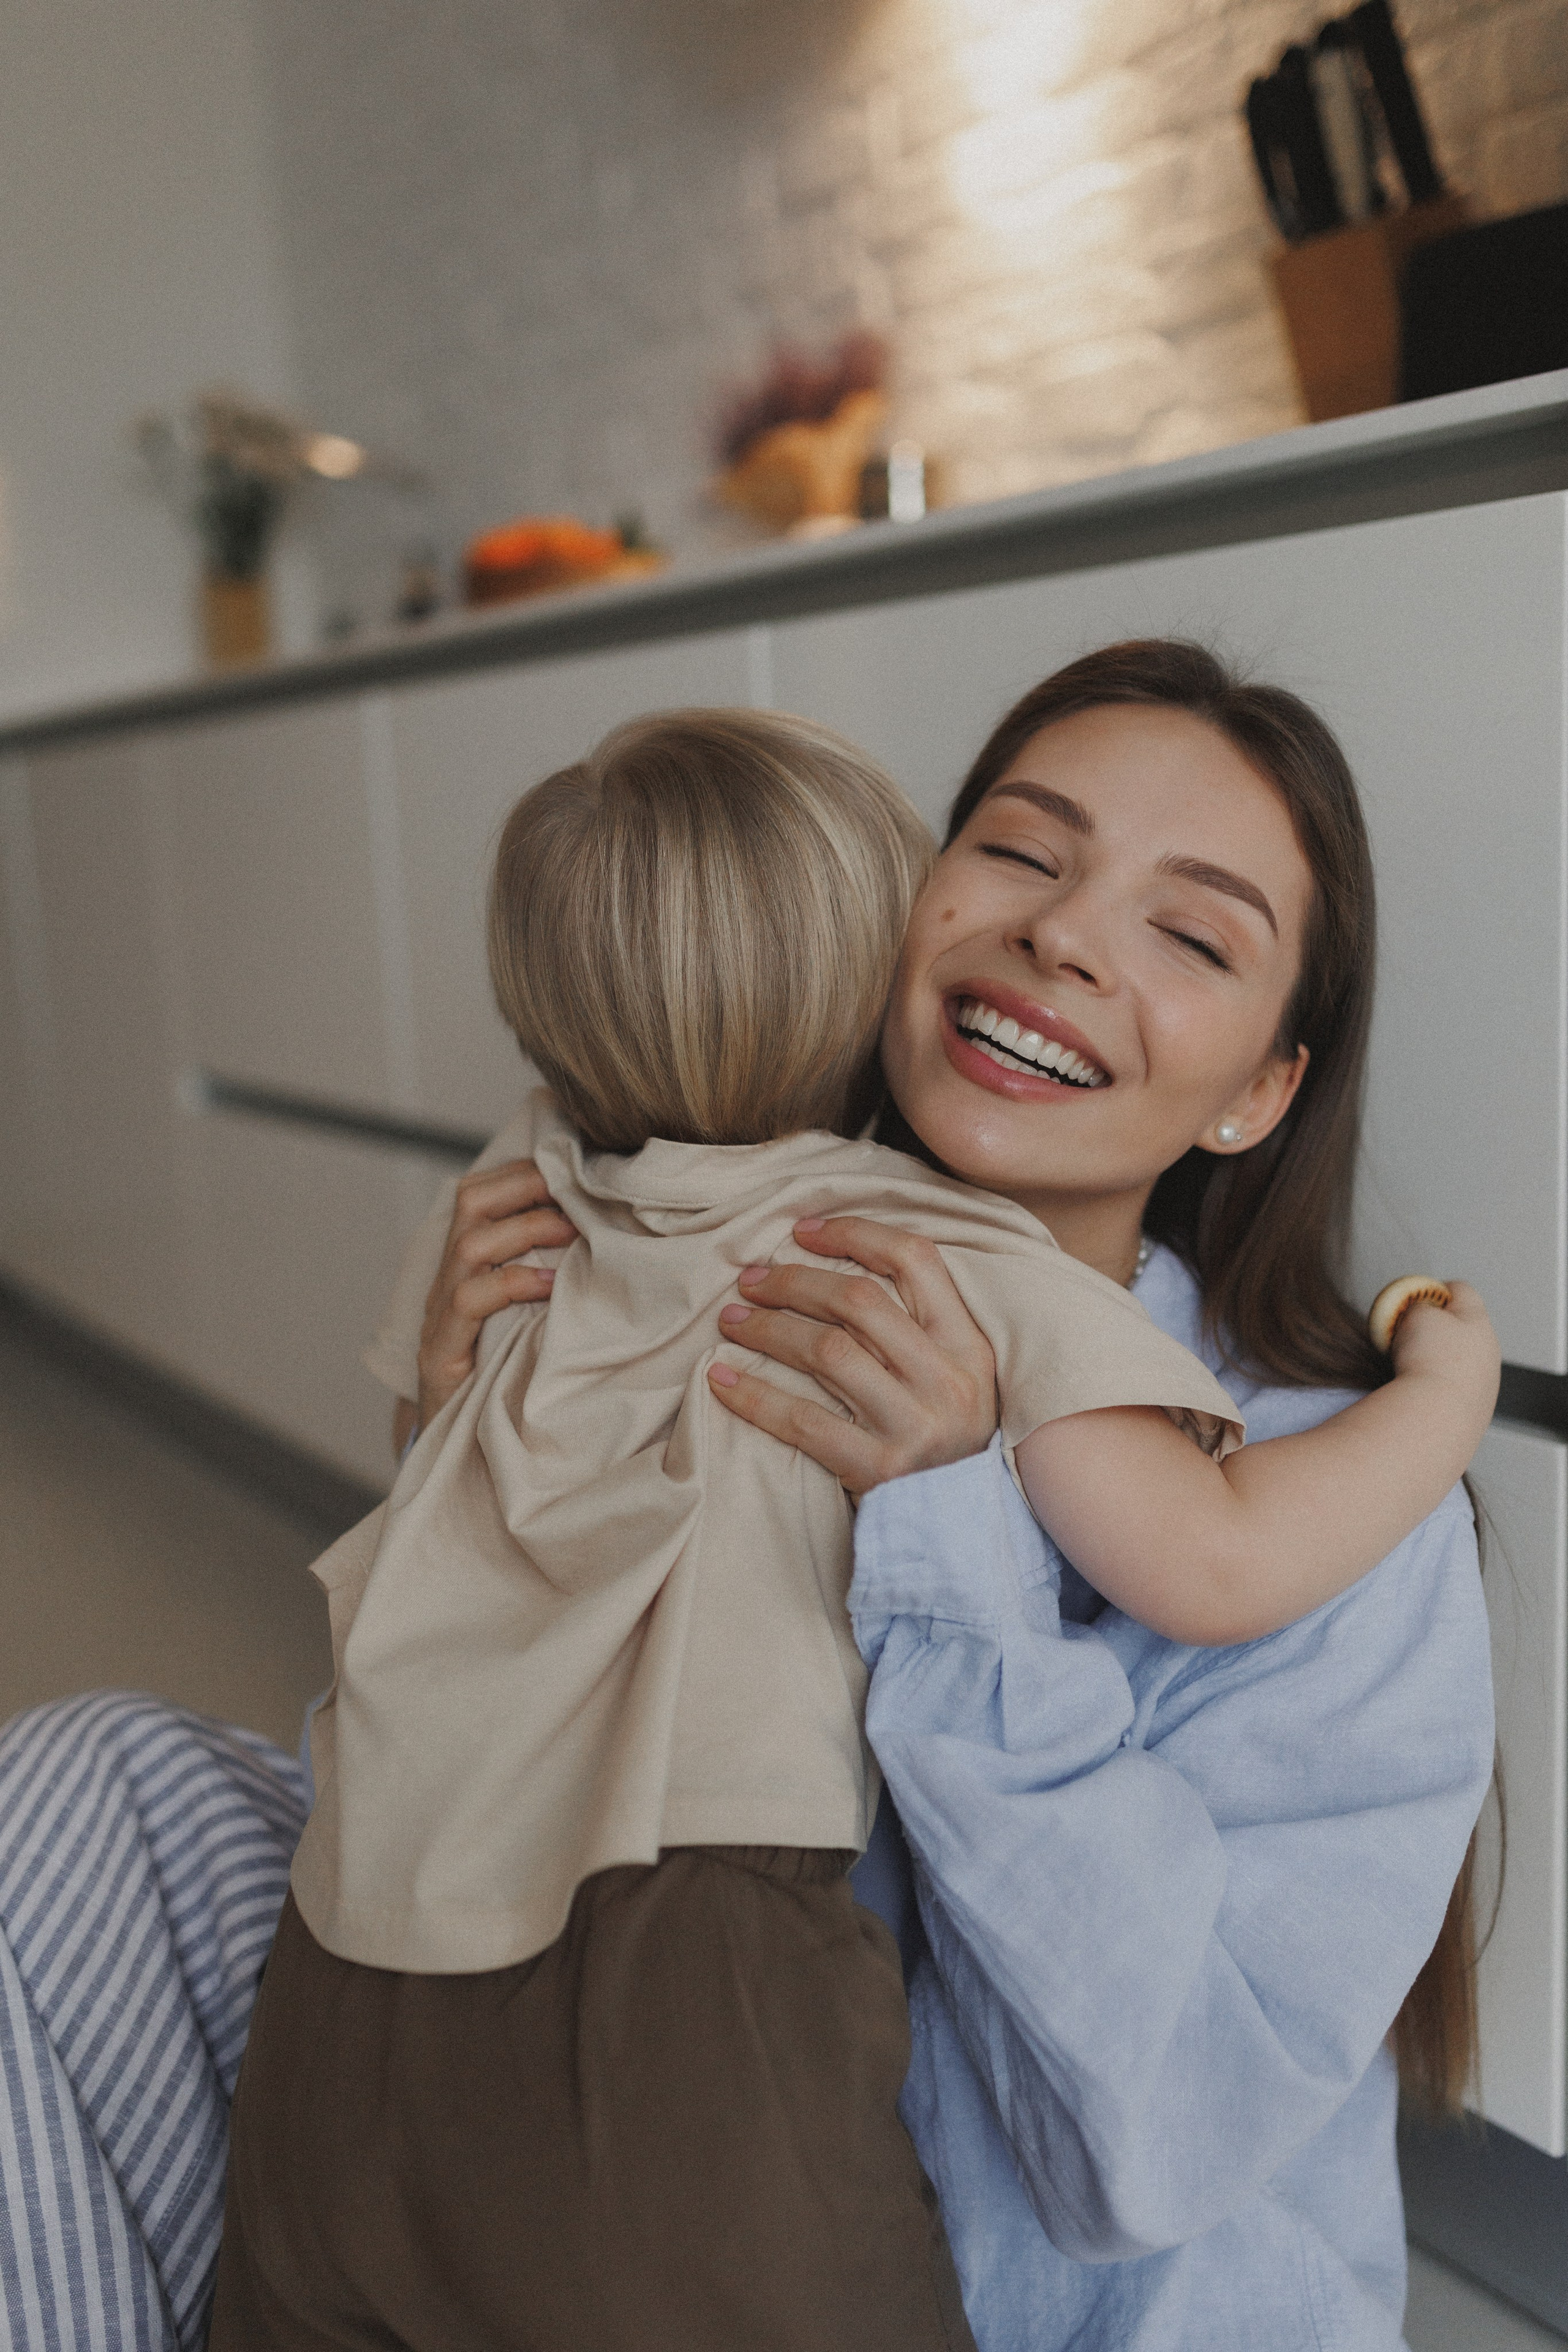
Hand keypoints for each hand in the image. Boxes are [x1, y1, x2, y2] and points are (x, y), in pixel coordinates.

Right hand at [415, 1159, 576, 1431]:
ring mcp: (439, 1316)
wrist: (466, 1455)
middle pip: (471, 1201)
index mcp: (467, 1264)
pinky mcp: (440, 1354)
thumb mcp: (531, 1318)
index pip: (483, 1191)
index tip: (579, 1169)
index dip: (527, 1172)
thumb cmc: (510, 1378)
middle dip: (526, 1186)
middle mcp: (448, 1280)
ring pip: (469, 1244)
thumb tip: (613, 1231)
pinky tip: (549, 1286)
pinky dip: (511, 1284)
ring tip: (574, 1230)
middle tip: (580, 1192)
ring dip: (526, 1228)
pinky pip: (468, 1301)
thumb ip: (552, 1274)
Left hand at [707, 1215, 998, 1498]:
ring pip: (827, 1351)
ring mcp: (916, 1427)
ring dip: (768, 1328)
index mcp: (969, 1346)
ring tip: (732, 1320)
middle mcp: (948, 1380)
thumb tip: (837, 1260)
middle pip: (859, 1301)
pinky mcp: (880, 1470)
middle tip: (752, 1279)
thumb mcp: (957, 1377)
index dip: (856, 1233)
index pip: (917, 1260)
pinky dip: (754, 1396)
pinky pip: (803, 1422)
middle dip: (795, 1280)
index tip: (803, 1230)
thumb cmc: (944, 1440)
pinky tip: (720, 1380)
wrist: (961, 1535)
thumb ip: (918, 1326)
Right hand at [1390, 1278, 1500, 1442]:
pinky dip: (1438, 1385)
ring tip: (1410, 1367)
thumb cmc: (1428, 1363)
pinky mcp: (1477, 1410)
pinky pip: (1455, 1388)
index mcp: (1479, 1323)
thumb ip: (1418, 1306)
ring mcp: (1486, 1383)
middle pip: (1462, 1327)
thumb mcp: (1416, 1316)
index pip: (1461, 1290)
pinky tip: (1421, 1392)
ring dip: (1436, 1359)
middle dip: (1434, 1328)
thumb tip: (1420, 1313)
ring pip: (1459, 1360)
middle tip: (1407, 1335)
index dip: (1433, 1290)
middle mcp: (1489, 1351)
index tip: (1413, 1300)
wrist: (1436, 1417)